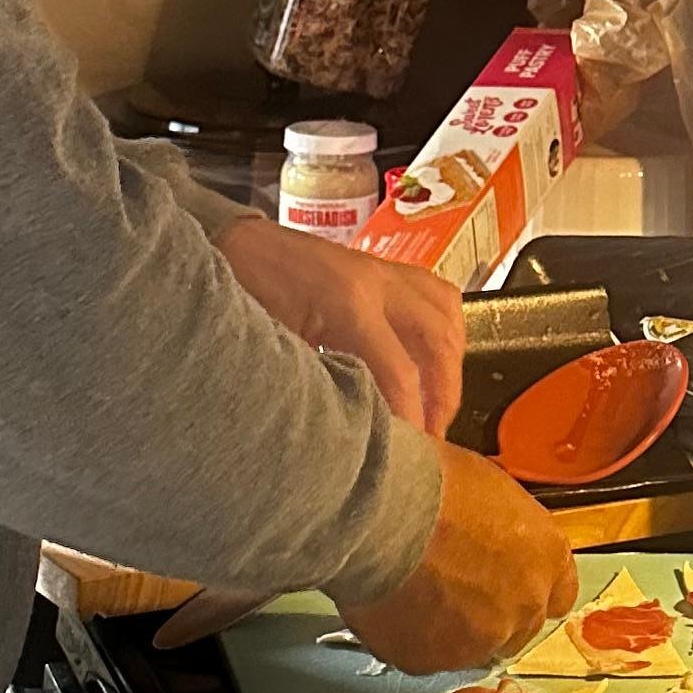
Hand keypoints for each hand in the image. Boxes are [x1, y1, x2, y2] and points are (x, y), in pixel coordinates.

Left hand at [215, 216, 463, 441]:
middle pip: (438, 341)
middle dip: (444, 394)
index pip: (398, 371)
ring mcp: (385, 270)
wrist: (241, 244)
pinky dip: (445, 332)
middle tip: (434, 433)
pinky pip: (436, 295)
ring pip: (447, 314)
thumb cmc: (249, 291)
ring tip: (438, 403)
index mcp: (348, 303)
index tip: (414, 449)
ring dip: (450, 363)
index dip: (412, 416)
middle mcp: (377, 282)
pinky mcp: (386, 269)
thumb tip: (357, 426)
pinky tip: (435, 361)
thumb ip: (322, 380)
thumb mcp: (280, 344)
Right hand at [336, 447, 577, 675]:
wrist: (385, 513)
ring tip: (410, 597)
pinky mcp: (430, 662)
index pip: (559, 593)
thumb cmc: (436, 482)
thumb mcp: (490, 487)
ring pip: (468, 648)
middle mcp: (524, 609)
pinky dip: (406, 638)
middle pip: (516, 629)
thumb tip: (483, 528)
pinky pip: (421, 656)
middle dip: (489, 614)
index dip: (527, 586)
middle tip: (451, 588)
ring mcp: (479, 642)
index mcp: (547, 558)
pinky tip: (386, 608)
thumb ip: (501, 525)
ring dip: (447, 630)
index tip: (505, 578)